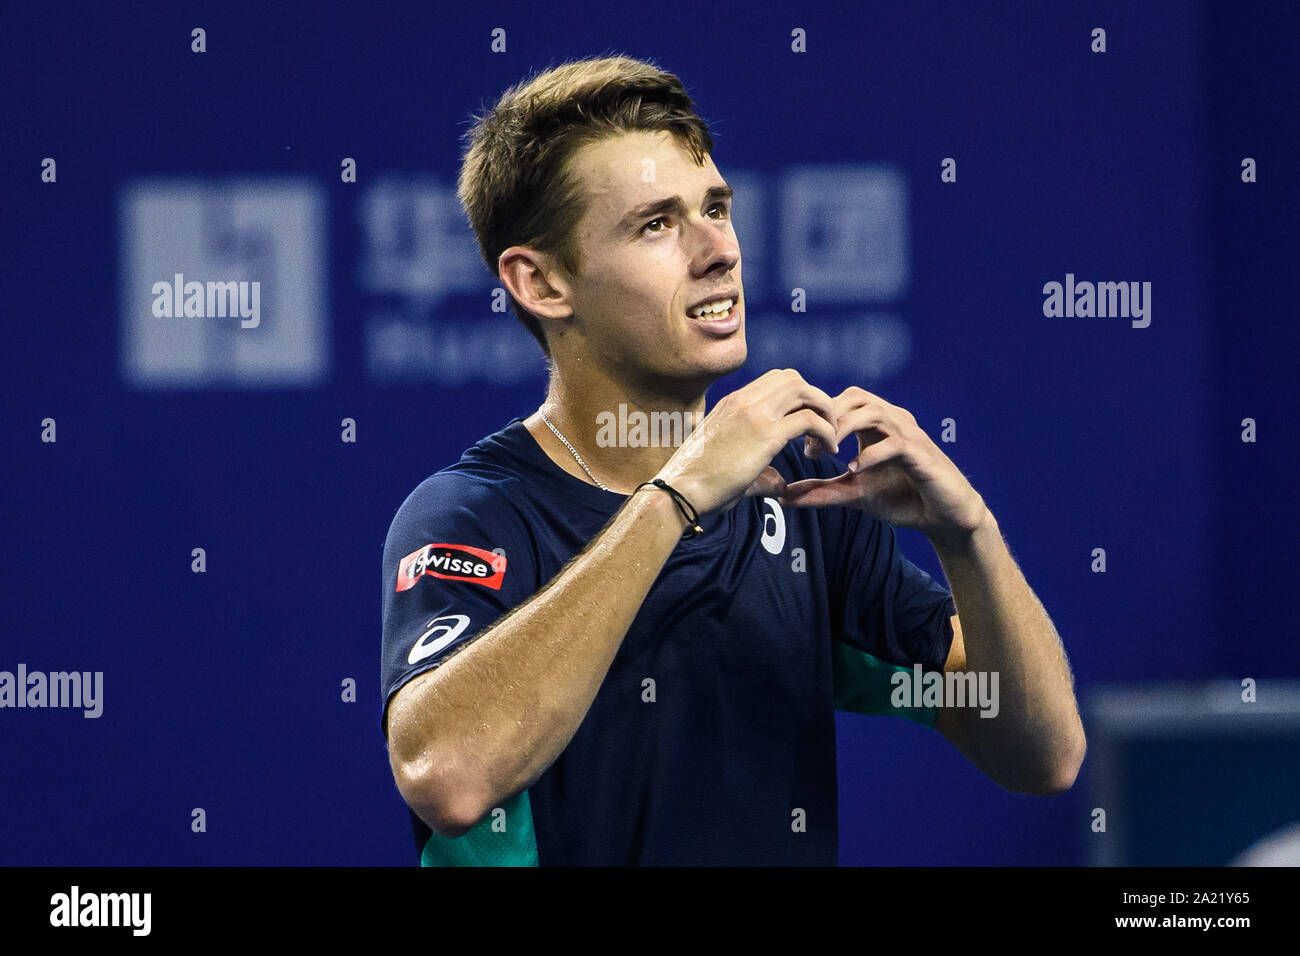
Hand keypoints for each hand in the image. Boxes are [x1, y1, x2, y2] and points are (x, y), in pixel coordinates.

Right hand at [655, 369, 839, 514]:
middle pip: (793, 378)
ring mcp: (755, 415)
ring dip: (824, 411)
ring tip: (830, 437)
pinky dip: (826, 431)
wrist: (679, 491)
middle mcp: (744, 401)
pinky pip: (809, 420)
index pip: (776, 379)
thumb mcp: (732, 467)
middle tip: (824, 428)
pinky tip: (828, 451)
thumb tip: (781, 484)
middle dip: (816, 399)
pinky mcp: (766, 436)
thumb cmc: (699, 485)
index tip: (806, 424)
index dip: (799, 397)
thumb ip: (763, 472)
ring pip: (805, 391)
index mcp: (733, 403)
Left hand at [780, 386, 987, 541]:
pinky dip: (871, 454)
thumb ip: (821, 491)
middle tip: (811, 446)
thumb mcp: (854, 494)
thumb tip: (783, 496)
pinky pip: (895, 444)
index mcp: (875, 425)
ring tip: (827, 452)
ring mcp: (909, 436)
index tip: (801, 445)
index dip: (818, 417)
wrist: (944, 516)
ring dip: (845, 428)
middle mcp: (893, 422)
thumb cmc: (902, 498)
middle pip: (855, 397)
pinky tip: (853, 470)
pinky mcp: (922, 455)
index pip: (841, 401)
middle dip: (828, 416)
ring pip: (873, 412)